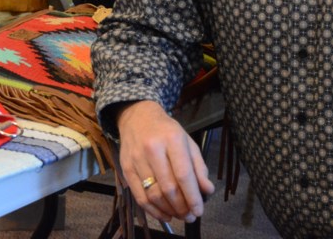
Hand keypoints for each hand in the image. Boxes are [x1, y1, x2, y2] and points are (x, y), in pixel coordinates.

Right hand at [116, 100, 215, 222]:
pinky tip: (164, 215)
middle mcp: (152, 148)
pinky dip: (153, 211)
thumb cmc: (166, 131)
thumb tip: (207, 190)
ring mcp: (136, 159)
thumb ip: (199, 167)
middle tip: (190, 216)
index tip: (199, 210)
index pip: (183, 174)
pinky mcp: (126, 168)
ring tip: (179, 215)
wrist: (137, 117)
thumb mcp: (187, 142)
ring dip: (168, 210)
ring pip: (153, 194)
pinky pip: (139, 196)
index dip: (192, 196)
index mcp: (172, 139)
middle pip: (168, 187)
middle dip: (181, 207)